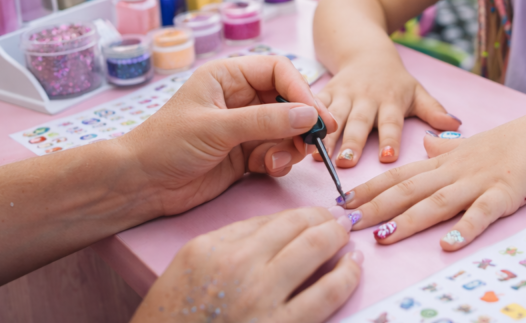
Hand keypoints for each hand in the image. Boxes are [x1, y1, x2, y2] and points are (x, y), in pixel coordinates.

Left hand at [119, 56, 337, 217]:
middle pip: (288, 101)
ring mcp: (244, 128)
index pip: (277, 71)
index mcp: (228, 77)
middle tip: (317, 140)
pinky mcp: (245, 155)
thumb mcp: (216, 128)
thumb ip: (265, 121)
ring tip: (283, 160)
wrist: (139, 186)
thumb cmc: (166, 145)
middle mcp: (239, 98)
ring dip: (292, 145)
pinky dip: (280, 161)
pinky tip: (271, 168)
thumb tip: (309, 116)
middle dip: (302, 121)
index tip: (316, 115)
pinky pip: (277, 152)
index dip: (300, 90)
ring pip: (286, 130)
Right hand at [132, 207, 361, 322]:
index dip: (303, 214)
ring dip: (337, 237)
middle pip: (297, 227)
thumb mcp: (189, 269)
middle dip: (325, 219)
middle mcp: (239, 268)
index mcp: (213, 249)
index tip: (316, 215)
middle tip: (340, 219)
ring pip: (315, 250)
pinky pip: (326, 295)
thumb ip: (229, 243)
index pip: (272, 219)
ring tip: (347, 236)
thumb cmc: (173, 320)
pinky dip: (346, 276)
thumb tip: (276, 229)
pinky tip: (353, 268)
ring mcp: (261, 299)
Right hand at [316, 56, 459, 165]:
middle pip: (359, 123)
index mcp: (390, 100)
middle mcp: (366, 98)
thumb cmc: (394, 80)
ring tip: (316, 156)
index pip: (391, 123)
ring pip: (332, 117)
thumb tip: (457, 126)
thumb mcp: (416, 91)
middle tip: (346, 163)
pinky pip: (313, 107)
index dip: (390, 139)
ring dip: (324, 136)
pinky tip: (297, 138)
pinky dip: (304, 121)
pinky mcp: (324, 93)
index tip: (388, 158)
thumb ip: (434, 110)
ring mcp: (343, 95)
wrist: (364, 50)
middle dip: (352, 142)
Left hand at [343, 110, 525, 249]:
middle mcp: (453, 172)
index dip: (369, 188)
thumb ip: (444, 147)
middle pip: (409, 190)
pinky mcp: (502, 195)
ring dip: (410, 220)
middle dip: (376, 207)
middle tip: (348, 223)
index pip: (398, 175)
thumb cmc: (505, 144)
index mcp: (442, 162)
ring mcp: (477, 183)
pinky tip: (448, 246)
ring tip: (385, 237)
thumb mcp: (467, 144)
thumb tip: (426, 143)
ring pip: (437, 202)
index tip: (343, 201)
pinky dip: (464, 229)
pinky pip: (481, 213)